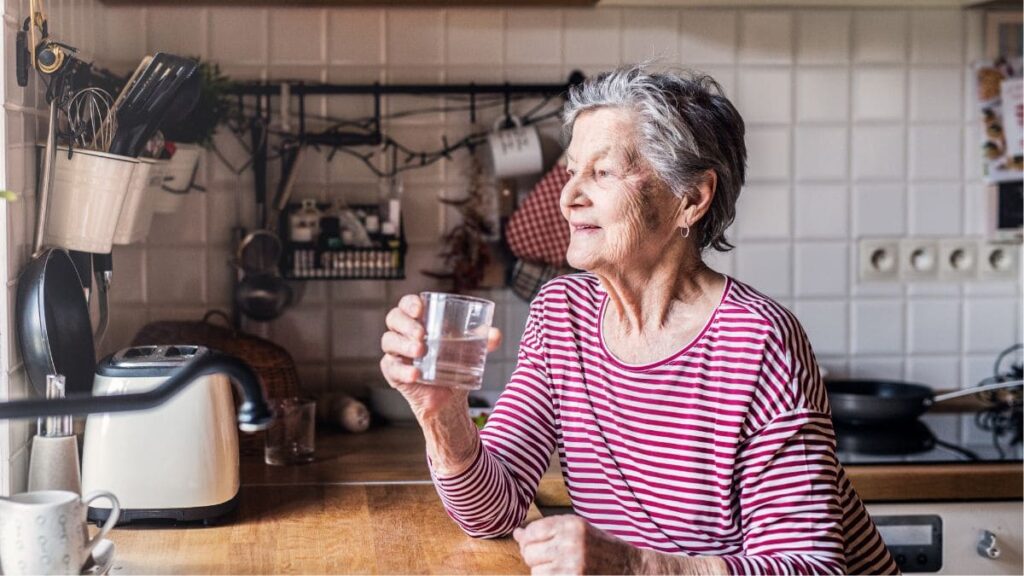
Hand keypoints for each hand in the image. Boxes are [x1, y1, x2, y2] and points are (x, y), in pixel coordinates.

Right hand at [379, 294, 501, 419]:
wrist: (450, 396)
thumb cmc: (454, 363)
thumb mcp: (470, 349)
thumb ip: (483, 339)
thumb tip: (495, 334)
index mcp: (419, 320)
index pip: (407, 304)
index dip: (409, 303)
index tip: (421, 309)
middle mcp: (403, 333)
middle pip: (394, 319)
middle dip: (406, 324)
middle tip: (422, 334)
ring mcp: (396, 352)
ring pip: (389, 341)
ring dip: (404, 345)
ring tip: (421, 351)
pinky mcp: (393, 373)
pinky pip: (392, 368)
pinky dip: (403, 370)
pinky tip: (415, 373)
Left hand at [513, 515, 634, 574]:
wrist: (629, 568)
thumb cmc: (601, 547)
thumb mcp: (577, 529)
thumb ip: (547, 529)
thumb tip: (517, 533)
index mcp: (572, 524)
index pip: (532, 531)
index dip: (527, 540)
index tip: (533, 544)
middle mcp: (571, 543)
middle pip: (529, 553)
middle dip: (533, 557)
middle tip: (548, 558)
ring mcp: (573, 566)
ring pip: (535, 572)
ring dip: (542, 572)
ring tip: (560, 568)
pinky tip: (563, 574)